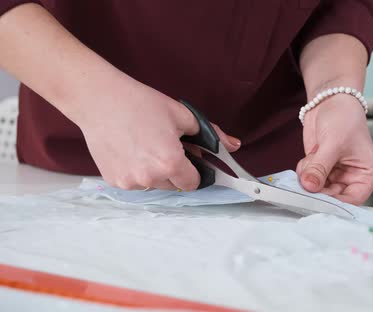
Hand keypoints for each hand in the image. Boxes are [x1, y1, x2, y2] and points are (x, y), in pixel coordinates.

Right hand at [76, 80, 239, 190]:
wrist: (99, 99)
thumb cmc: (140, 104)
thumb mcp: (183, 116)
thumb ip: (212, 135)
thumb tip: (234, 146)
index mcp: (170, 162)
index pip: (193, 183)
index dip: (195, 170)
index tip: (189, 157)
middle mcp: (150, 178)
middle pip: (175, 185)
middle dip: (176, 170)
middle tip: (165, 145)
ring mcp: (130, 182)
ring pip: (155, 185)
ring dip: (156, 172)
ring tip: (145, 145)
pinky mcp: (114, 181)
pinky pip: (135, 182)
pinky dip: (137, 171)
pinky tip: (131, 150)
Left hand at [296, 94, 372, 204]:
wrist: (330, 101)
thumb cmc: (344, 118)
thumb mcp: (333, 143)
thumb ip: (320, 167)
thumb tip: (309, 186)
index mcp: (367, 176)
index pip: (352, 201)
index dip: (334, 203)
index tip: (315, 200)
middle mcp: (352, 179)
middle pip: (332, 198)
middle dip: (316, 190)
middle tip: (305, 181)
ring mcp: (335, 175)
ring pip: (317, 191)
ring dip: (308, 179)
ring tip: (312, 159)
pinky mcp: (321, 170)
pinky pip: (308, 181)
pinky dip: (304, 172)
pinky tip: (309, 157)